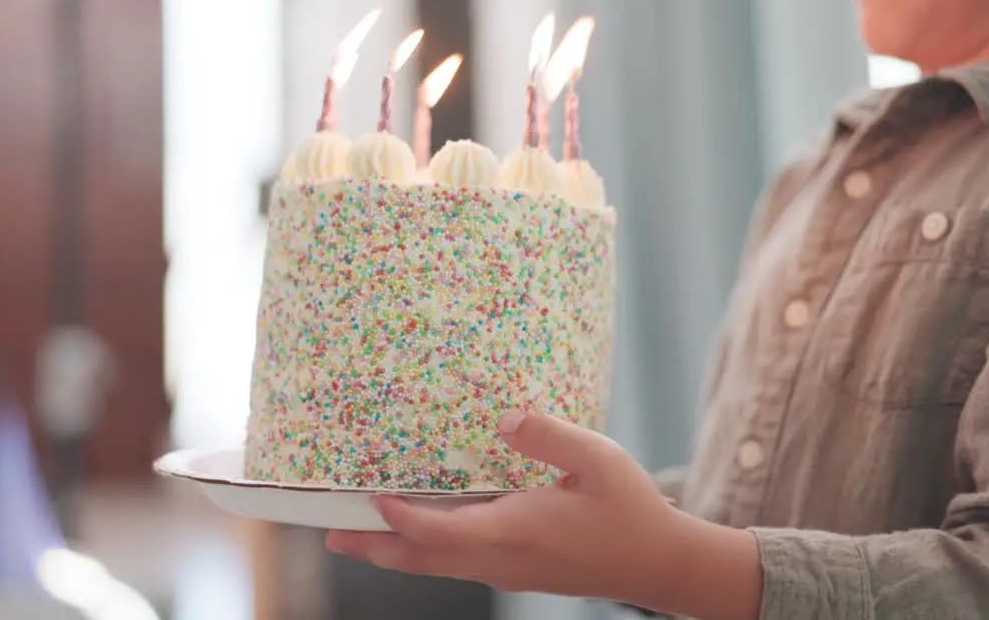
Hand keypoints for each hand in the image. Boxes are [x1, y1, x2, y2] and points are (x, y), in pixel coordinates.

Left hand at [324, 411, 744, 612]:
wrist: (658, 564)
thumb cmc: (630, 510)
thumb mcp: (597, 459)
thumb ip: (548, 435)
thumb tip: (503, 417)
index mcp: (515, 530)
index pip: (440, 530)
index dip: (400, 516)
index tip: (369, 494)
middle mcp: (501, 558)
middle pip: (422, 558)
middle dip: (374, 546)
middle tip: (329, 532)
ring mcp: (507, 570)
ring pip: (436, 565)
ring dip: (394, 551)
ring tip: (355, 536)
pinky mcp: (515, 571)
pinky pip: (456, 563)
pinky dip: (424, 550)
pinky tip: (418, 533)